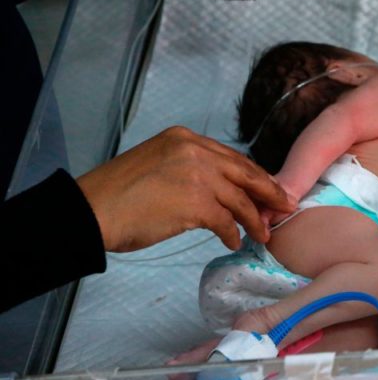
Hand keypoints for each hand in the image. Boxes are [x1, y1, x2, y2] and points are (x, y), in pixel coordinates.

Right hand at [76, 126, 295, 251]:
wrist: (90, 211)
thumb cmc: (119, 195)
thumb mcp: (159, 164)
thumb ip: (191, 169)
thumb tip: (222, 190)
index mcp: (185, 138)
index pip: (232, 157)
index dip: (254, 175)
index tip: (268, 189)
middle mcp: (194, 150)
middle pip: (245, 173)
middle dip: (269, 192)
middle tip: (285, 207)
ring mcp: (196, 175)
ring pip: (240, 200)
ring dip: (254, 220)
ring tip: (262, 234)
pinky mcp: (195, 202)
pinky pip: (226, 221)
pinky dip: (233, 233)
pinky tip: (234, 241)